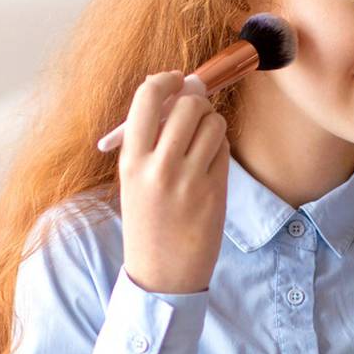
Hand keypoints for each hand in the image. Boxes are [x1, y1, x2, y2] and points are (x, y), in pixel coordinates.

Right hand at [120, 71, 229, 294]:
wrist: (161, 273)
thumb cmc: (148, 221)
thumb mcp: (135, 179)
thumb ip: (151, 138)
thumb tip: (181, 92)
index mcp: (130, 160)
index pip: (147, 98)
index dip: (166, 80)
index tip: (177, 80)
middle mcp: (157, 166)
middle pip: (188, 105)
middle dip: (197, 102)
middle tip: (196, 114)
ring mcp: (187, 179)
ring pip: (212, 123)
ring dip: (212, 125)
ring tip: (203, 144)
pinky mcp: (212, 191)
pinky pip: (223, 149)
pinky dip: (220, 149)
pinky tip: (209, 167)